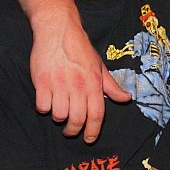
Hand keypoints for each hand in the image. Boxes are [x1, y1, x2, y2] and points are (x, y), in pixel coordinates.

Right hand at [30, 9, 130, 142]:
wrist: (59, 30)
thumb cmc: (80, 49)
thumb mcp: (99, 66)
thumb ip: (111, 86)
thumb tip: (126, 99)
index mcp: (94, 83)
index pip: (97, 114)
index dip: (92, 131)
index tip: (88, 139)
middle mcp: (78, 86)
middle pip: (77, 119)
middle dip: (73, 130)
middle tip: (70, 131)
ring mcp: (59, 84)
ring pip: (59, 115)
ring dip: (58, 118)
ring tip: (59, 111)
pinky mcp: (42, 82)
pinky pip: (43, 106)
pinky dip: (44, 108)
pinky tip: (46, 100)